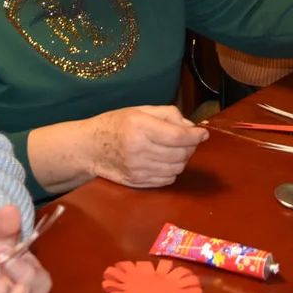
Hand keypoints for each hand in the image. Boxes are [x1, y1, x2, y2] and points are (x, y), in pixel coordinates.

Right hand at [83, 105, 207, 187]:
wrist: (89, 147)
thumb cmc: (115, 124)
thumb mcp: (139, 110)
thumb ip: (168, 114)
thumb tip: (190, 127)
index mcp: (140, 127)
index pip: (178, 136)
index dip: (195, 136)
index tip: (203, 133)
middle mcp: (139, 150)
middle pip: (180, 154)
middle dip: (190, 146)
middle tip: (187, 139)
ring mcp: (138, 169)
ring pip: (176, 168)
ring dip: (182, 159)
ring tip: (175, 149)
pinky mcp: (138, 182)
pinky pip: (167, 179)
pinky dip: (172, 170)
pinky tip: (164, 161)